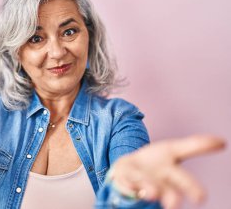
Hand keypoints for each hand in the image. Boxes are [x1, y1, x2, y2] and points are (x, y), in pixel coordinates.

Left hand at [109, 135, 225, 208]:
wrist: (128, 169)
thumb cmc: (155, 162)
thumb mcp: (174, 150)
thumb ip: (196, 146)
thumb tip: (222, 141)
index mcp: (171, 173)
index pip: (183, 179)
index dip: (192, 188)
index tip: (200, 197)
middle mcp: (157, 182)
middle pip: (167, 191)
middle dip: (172, 198)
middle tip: (174, 204)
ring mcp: (139, 181)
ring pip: (146, 187)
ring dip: (149, 190)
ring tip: (152, 193)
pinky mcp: (123, 180)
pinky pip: (124, 183)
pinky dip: (127, 187)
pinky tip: (129, 188)